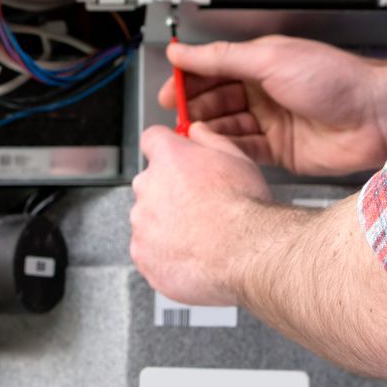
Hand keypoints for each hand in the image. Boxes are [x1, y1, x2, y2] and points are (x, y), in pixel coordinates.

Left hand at [129, 123, 271, 305]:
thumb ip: (209, 139)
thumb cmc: (244, 208)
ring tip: (199, 235)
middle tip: (198, 206)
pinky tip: (192, 254)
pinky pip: (148, 251)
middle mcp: (148, 186)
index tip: (174, 159)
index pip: (152, 140)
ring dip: (166, 224)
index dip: (165, 149)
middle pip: (150, 182)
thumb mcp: (237, 158)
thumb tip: (197, 131)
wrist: (245, 252)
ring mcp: (142, 223)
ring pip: (149, 219)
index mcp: (169, 158)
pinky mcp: (142, 255)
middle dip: (169, 191)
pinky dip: (164, 253)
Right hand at [161, 36, 386, 175]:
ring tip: (192, 134)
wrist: (374, 116)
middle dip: (195, 106)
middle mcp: (266, 91)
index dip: (190, 78)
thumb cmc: (337, 80)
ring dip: (209, 129)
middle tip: (177, 116)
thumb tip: (184, 51)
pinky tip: (214, 149)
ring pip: (228, 126)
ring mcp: (273, 122)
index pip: (215, 68)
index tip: (170, 88)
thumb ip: (223, 57)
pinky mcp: (281, 151)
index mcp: (263, 62)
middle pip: (217, 98)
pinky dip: (227, 149)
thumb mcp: (271, 58)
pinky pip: (244, 150)